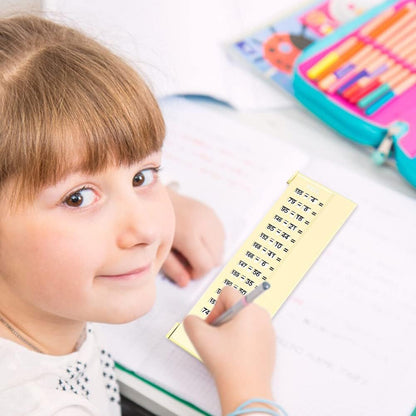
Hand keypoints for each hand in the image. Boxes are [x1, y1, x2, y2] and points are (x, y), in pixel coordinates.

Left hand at [163, 187, 224, 286]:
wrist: (158, 199)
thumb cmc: (156, 226)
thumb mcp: (160, 250)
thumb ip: (173, 268)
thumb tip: (185, 283)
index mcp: (189, 235)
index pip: (205, 265)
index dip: (197, 273)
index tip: (186, 270)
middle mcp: (204, 225)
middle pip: (216, 259)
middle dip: (204, 265)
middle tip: (187, 260)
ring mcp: (210, 218)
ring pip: (221, 249)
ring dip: (210, 255)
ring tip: (192, 250)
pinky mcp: (213, 213)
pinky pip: (222, 237)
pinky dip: (213, 244)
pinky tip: (198, 240)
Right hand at [183, 287, 275, 413]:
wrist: (246, 391)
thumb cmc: (228, 364)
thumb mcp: (200, 337)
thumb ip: (190, 321)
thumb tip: (193, 320)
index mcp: (249, 309)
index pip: (227, 292)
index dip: (215, 308)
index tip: (213, 326)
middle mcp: (262, 316)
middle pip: (235, 305)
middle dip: (223, 319)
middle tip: (218, 339)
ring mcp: (268, 330)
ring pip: (243, 319)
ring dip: (231, 329)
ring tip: (227, 348)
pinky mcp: (270, 342)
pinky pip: (252, 331)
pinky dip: (242, 338)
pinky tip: (236, 354)